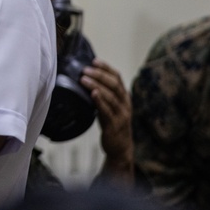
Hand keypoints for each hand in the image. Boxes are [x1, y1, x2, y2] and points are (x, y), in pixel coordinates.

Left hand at [81, 59, 133, 180]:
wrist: (120, 148)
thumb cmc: (112, 124)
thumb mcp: (109, 107)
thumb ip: (102, 95)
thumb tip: (85, 80)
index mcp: (124, 97)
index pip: (117, 77)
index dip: (106, 68)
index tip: (94, 61)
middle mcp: (125, 103)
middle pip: (114, 84)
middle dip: (99, 75)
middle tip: (85, 70)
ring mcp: (121, 114)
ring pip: (110, 96)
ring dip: (96, 85)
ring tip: (84, 79)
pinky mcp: (115, 125)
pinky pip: (107, 110)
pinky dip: (100, 101)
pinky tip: (93, 94)